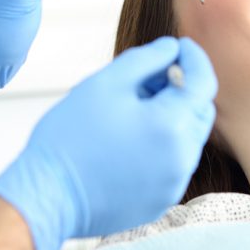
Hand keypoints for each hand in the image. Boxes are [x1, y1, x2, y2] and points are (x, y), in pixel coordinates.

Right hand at [0, 37, 217, 249]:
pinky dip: (162, 147)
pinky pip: (172, 166)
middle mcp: (182, 159)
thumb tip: (171, 49)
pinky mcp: (160, 202)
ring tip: (132, 110)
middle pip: (200, 112)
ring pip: (187, 139)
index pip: (204, 82)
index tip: (180, 46)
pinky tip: (129, 140)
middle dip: (183, 89)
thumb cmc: (69, 138)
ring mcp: (172, 185)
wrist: (45, 197)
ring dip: (172, 118)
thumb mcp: (106, 83)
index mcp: (172, 127)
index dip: (194, 58)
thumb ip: (146, 58)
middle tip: (149, 79)